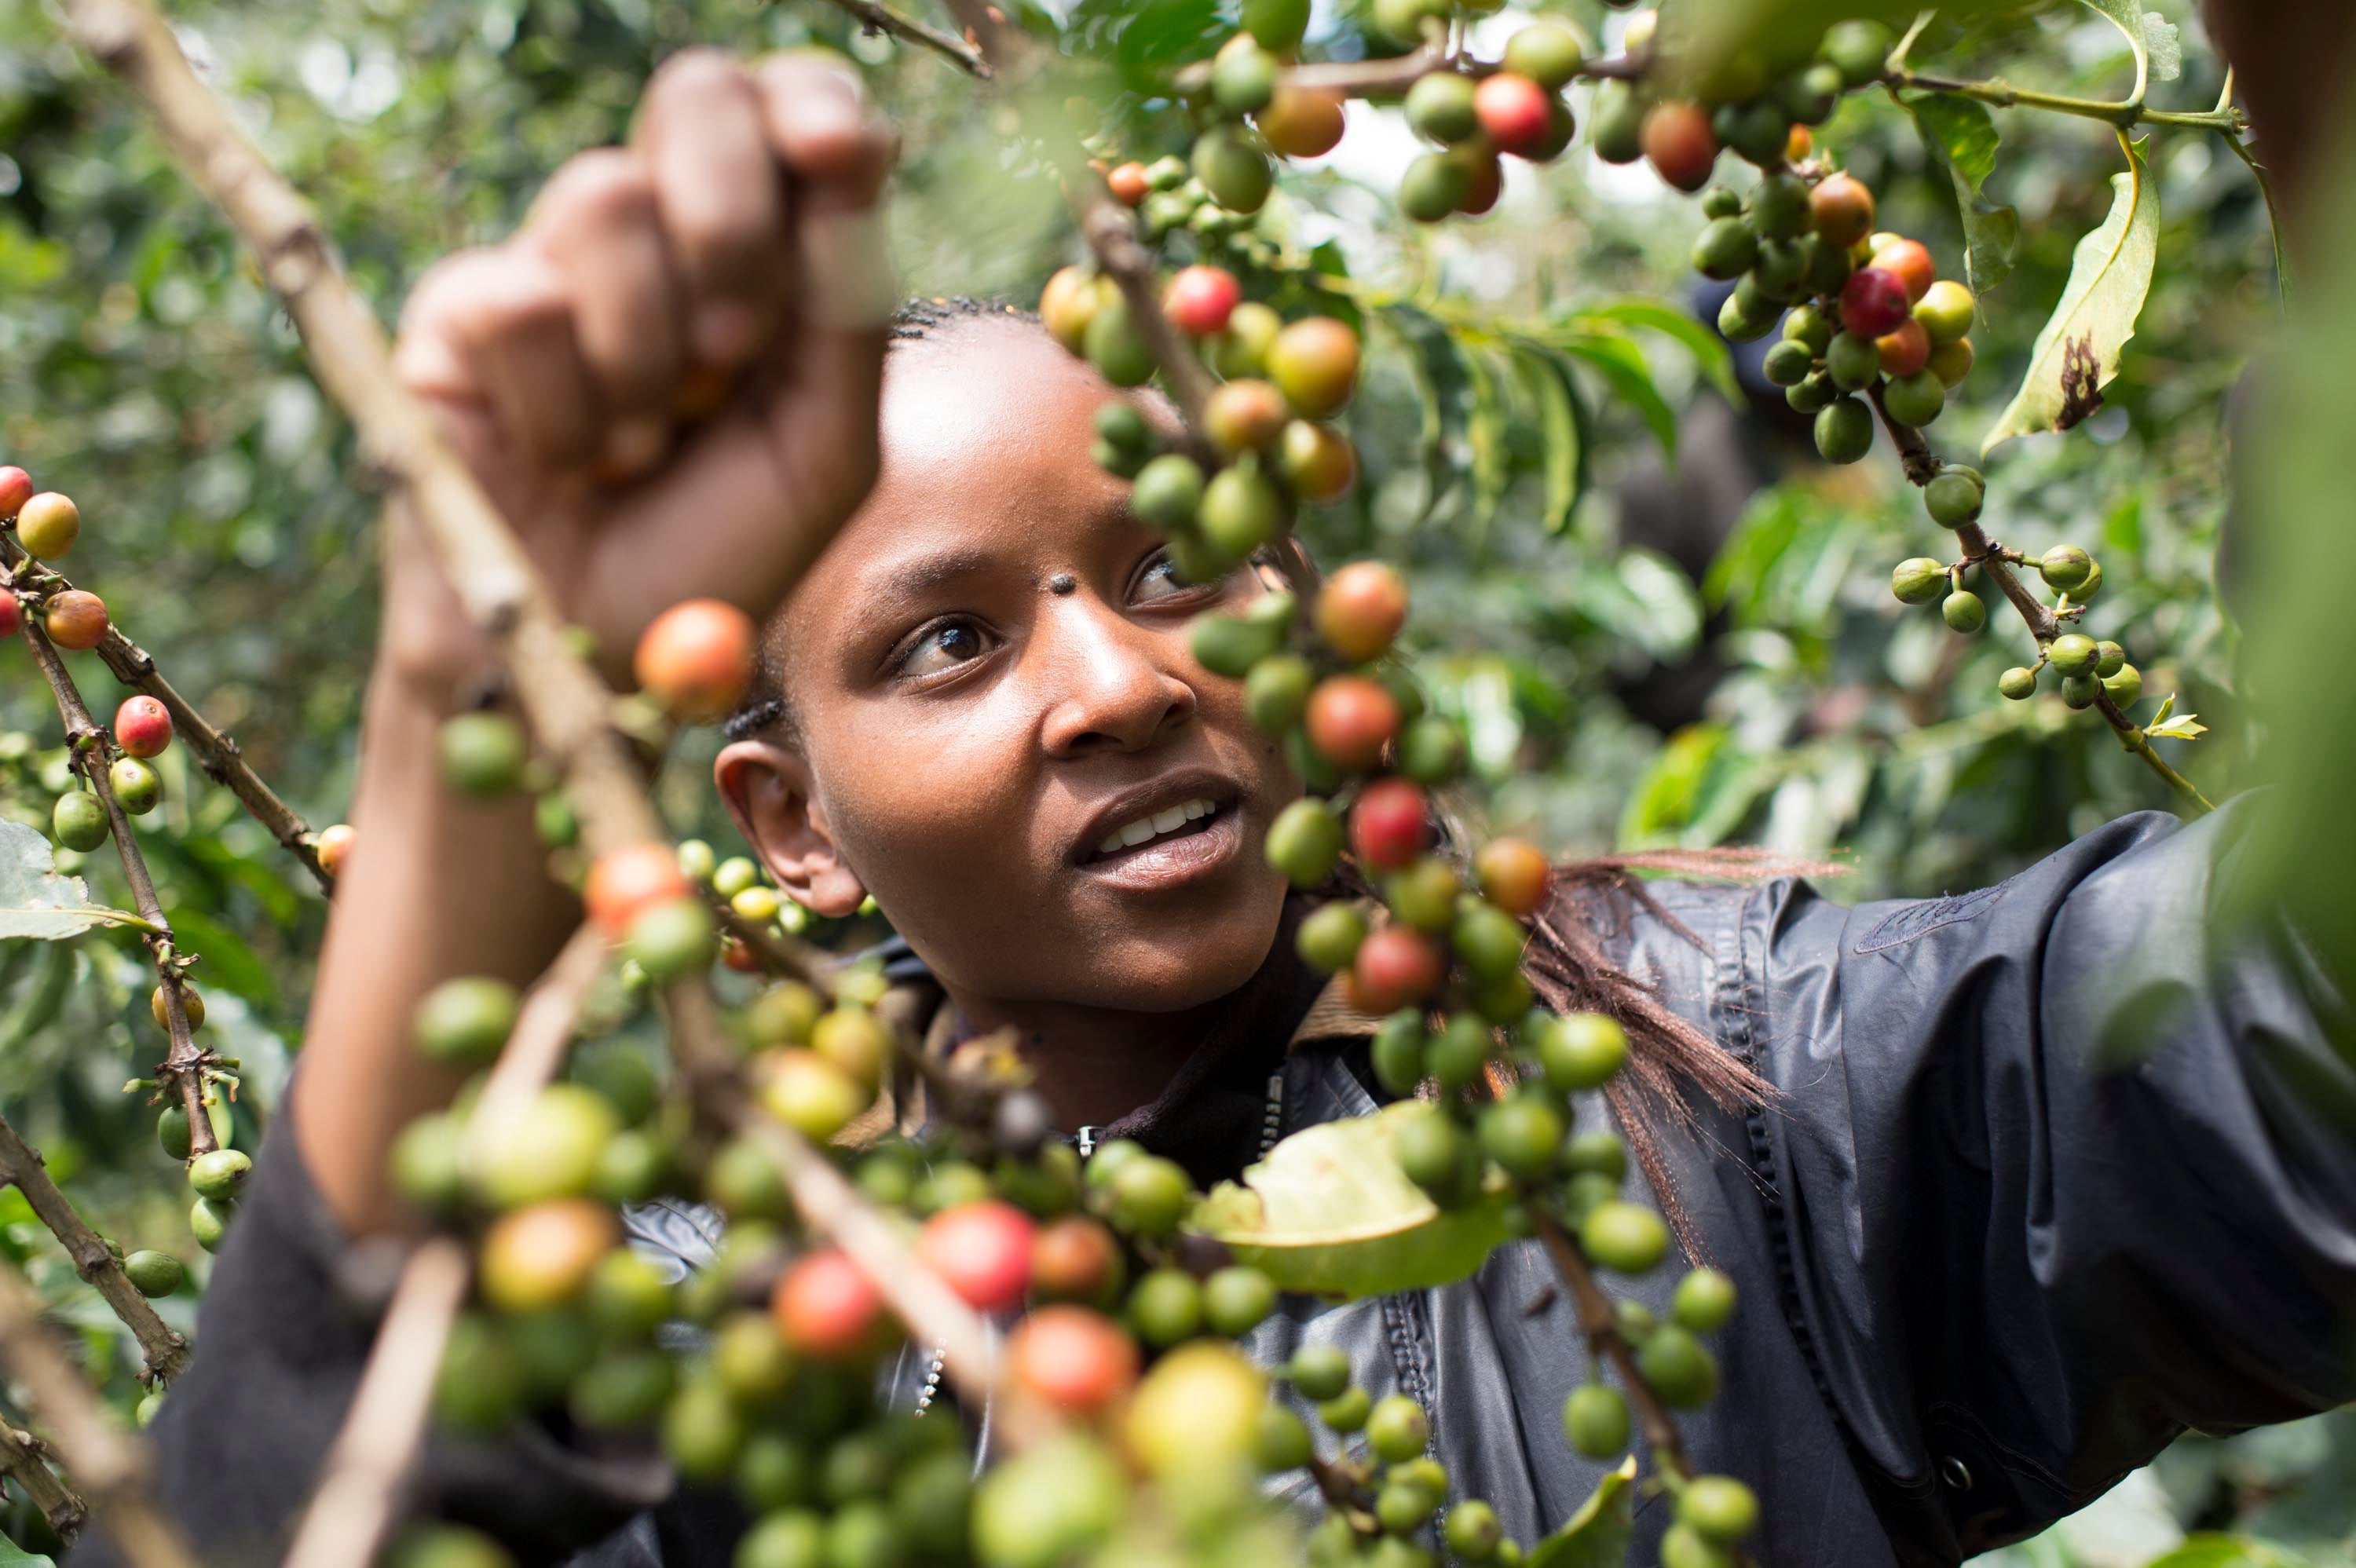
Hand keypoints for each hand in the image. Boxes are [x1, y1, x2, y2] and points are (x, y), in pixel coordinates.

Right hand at [383, 49, 895, 696]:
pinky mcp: (460, 311)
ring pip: (606, 196)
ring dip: (649, 356)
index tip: (835, 153)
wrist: (596, 663)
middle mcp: (663, 235)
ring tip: (643, 452)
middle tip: (737, 350)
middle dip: (733, 218)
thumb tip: (852, 156)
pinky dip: (567, 411)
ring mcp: (556, 261)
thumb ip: (850, 309)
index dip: (811, 104)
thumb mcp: (828, 449)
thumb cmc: (718, 554)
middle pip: (695, 95)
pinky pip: (521, 302)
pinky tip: (569, 465)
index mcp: (766, 249)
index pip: (788, 105)